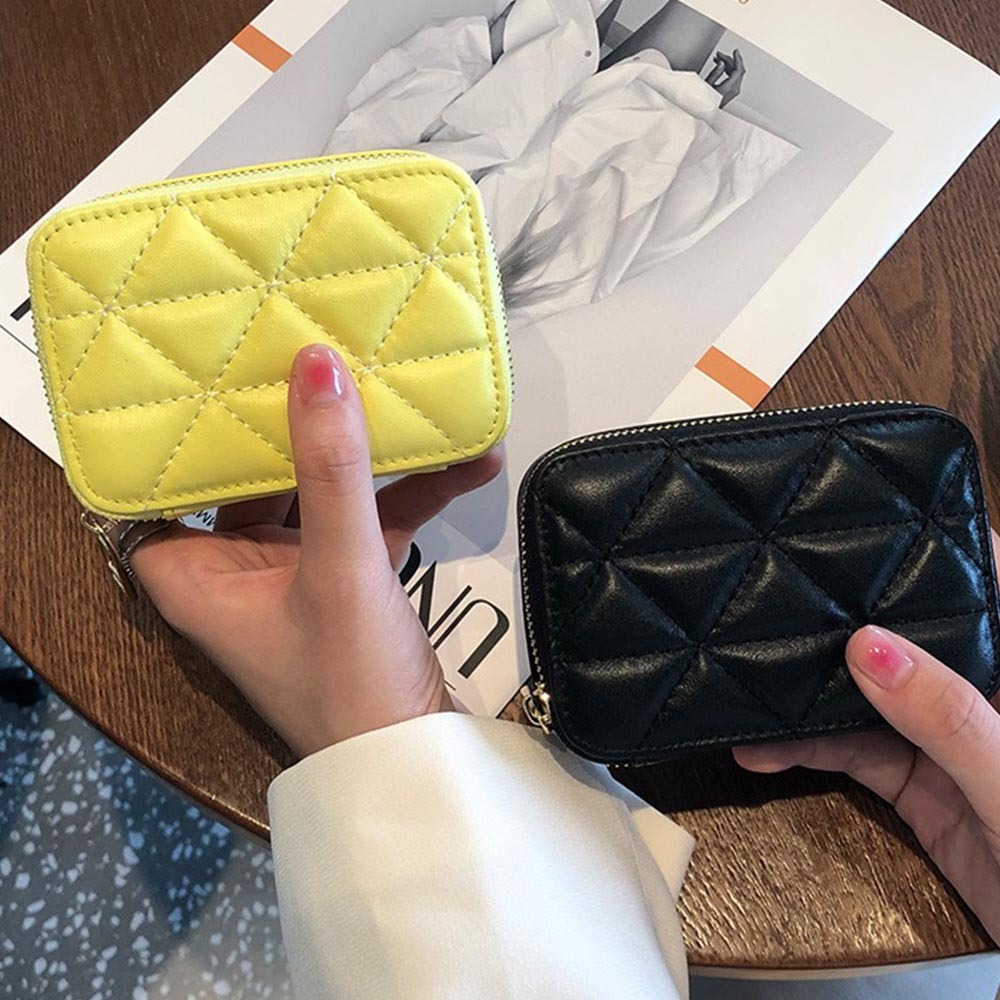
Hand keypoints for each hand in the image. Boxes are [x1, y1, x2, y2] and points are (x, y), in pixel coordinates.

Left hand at [131, 344, 502, 757]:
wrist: (419, 763)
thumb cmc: (352, 686)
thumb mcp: (340, 568)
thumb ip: (331, 469)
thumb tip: (315, 364)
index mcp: (199, 575)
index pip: (157, 489)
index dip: (172, 433)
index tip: (203, 368)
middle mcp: (239, 571)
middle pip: (250, 475)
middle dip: (289, 421)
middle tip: (317, 352)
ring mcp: (298, 574)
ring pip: (319, 491)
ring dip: (367, 454)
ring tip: (405, 394)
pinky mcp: (351, 582)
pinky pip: (373, 519)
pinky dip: (413, 492)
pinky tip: (468, 460)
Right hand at [706, 49, 745, 107]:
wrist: (705, 117)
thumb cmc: (704, 104)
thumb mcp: (707, 86)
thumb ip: (715, 73)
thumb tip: (721, 64)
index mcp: (729, 88)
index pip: (739, 70)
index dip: (737, 59)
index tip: (735, 51)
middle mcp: (734, 91)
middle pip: (737, 71)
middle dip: (729, 61)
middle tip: (720, 55)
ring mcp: (733, 93)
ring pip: (736, 74)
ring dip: (728, 66)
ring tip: (718, 60)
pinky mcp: (730, 94)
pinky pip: (733, 79)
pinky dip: (728, 72)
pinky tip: (721, 69)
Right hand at [735, 583, 999, 940]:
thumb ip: (947, 716)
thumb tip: (868, 646)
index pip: (987, 587)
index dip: (937, 549)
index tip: (870, 520)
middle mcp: (983, 698)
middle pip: (913, 642)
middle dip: (849, 619)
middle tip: (781, 592)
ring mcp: (950, 743)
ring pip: (871, 699)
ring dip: (811, 698)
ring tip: (749, 681)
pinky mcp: (923, 789)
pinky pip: (857, 755)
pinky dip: (808, 752)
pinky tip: (763, 748)